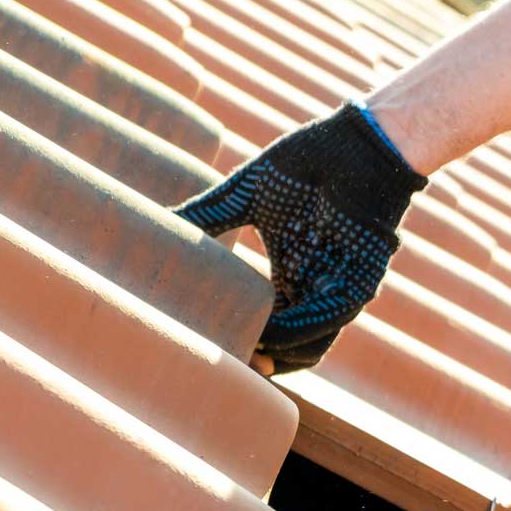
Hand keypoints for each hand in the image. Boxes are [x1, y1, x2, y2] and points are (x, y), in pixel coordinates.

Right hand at [174, 103, 427, 372]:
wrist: (357, 142)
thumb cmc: (307, 162)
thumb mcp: (244, 195)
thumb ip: (205, 216)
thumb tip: (150, 224)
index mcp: (289, 275)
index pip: (263, 326)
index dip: (237, 342)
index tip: (198, 346)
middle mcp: (313, 289)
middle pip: (285, 348)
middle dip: (252, 362)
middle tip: (213, 369)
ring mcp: (338, 289)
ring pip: (309, 346)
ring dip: (273, 357)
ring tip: (235, 361)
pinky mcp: (360, 281)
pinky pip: (328, 319)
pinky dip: (296, 332)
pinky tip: (266, 336)